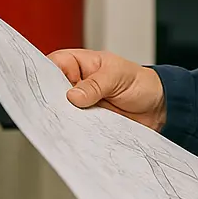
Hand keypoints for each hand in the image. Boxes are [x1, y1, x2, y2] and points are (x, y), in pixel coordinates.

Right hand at [49, 48, 166, 130]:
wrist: (156, 107)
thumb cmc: (139, 82)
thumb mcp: (119, 75)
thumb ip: (97, 84)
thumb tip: (74, 95)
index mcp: (78, 64)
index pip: (50, 65)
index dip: (41, 75)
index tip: (41, 87)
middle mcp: (73, 84)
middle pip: (49, 92)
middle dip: (49, 101)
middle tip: (54, 109)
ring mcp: (76, 105)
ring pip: (59, 112)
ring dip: (62, 119)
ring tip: (67, 123)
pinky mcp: (84, 123)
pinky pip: (73, 128)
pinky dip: (74, 131)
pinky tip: (75, 134)